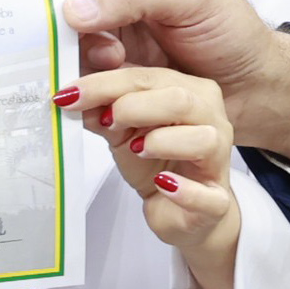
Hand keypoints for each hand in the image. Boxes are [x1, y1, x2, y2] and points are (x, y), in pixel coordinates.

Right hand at [58, 0, 289, 168]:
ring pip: (58, 44)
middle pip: (52, 3)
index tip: (64, 15)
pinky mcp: (101, 75)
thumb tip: (73, 8)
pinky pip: (73, 78)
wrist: (251, 87)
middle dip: (65, 29)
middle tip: (101, 49)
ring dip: (79, 60)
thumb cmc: (230, 30)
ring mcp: (99, 34)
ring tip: (118, 66)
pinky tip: (116, 89)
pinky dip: (85, 87)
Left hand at [77, 65, 241, 288]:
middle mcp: (211, 120)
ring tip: (137, 149)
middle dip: (135, 106)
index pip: (148, 77)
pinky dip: (183, 190)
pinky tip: (163, 184)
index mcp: (189, 92)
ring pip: (203, 139)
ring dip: (163, 141)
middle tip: (107, 120)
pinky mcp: (216, 201)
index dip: (106, 84)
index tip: (71, 94)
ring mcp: (218, 160)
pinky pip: (208, 195)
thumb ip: (102, 111)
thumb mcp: (123, 132)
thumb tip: (72, 96)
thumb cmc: (156, 163)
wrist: (179, 211)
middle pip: (180, 99)